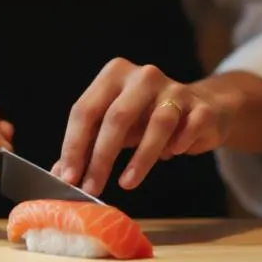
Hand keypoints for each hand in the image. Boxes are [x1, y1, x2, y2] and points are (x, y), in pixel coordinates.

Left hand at [53, 58, 227, 195]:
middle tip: (92, 187)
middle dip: (101, 157)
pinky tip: (170, 156)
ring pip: (157, 124)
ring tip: (127, 183)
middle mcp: (143, 76)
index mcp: (114, 74)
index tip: (69, 177)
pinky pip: (190, 126)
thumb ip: (88, 146)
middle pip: (117, 117)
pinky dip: (179, 144)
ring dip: (140, 158)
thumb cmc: (147, 119)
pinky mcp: (201, 107)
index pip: (86, 110)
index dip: (74, 145)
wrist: (200, 111)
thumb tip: (60, 173)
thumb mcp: (115, 128)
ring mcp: (175, 89)